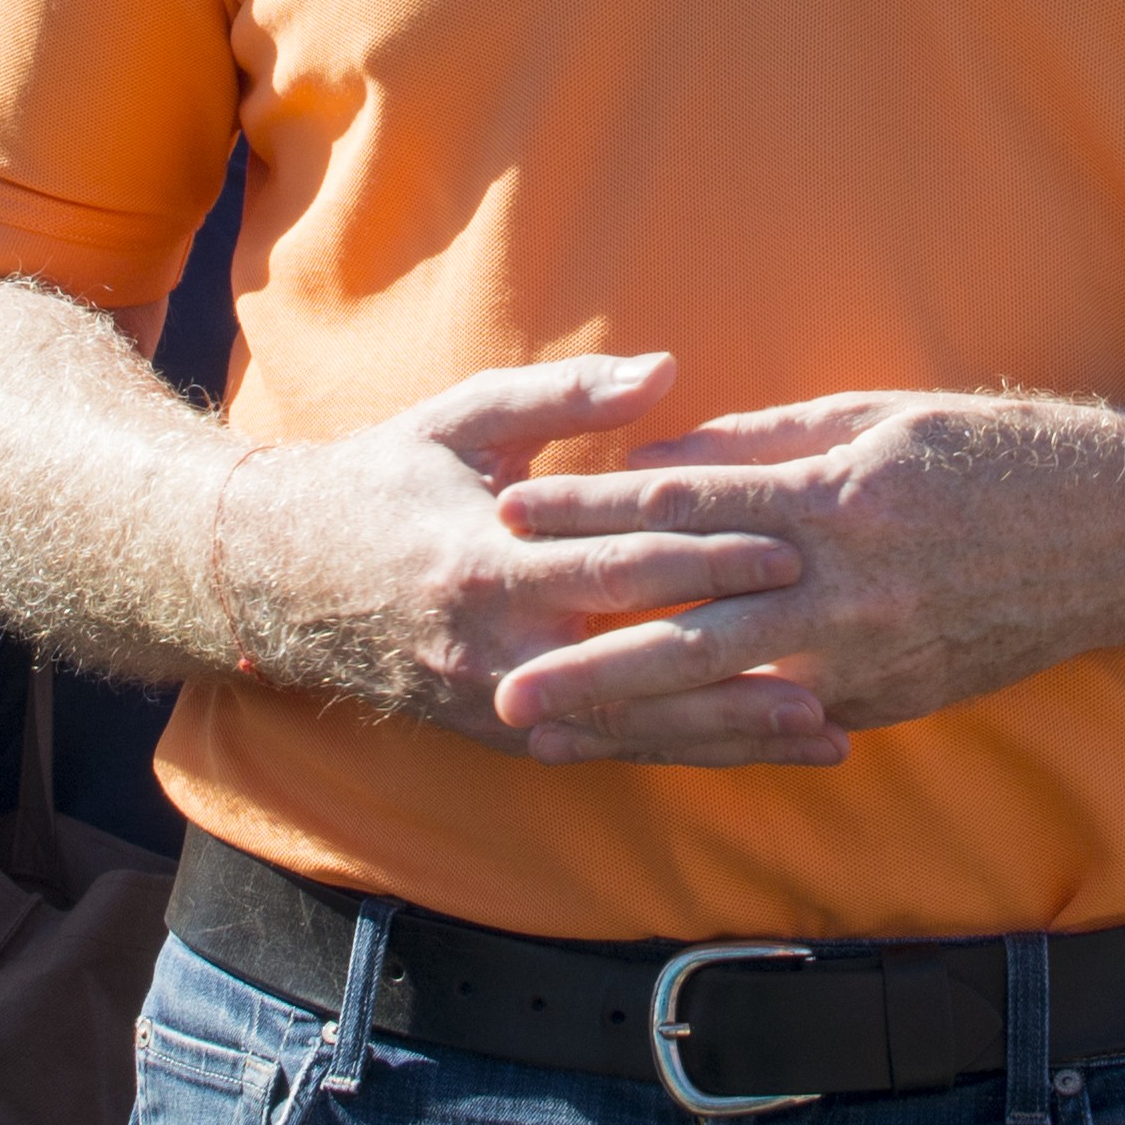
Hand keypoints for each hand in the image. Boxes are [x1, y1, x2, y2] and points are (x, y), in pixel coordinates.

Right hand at [218, 355, 835, 767]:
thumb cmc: (386, 480)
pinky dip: (688, 752)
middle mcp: (497, 649)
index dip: (708, 558)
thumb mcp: (464, 418)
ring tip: (828, 733)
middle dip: (744, 667)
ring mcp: (501, 703)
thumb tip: (666, 371)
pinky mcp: (508, 733)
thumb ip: (566, 396)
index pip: (620, 566)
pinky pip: (612, 748)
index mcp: (489, 563)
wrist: (285, 579)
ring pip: (637, 727)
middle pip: (644, 665)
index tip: (792, 548)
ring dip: (735, 736)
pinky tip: (758, 754)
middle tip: (839, 665)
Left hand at [477, 392, 1124, 759]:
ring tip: (552, 737)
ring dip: (633, 720)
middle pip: (693, 625)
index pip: (688, 505)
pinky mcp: (896, 697)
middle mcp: (850, 584)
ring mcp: (875, 653)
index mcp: (838, 494)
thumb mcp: (876, 416)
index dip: (592, 510)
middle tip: (505, 685)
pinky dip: (716, 737)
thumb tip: (663, 460)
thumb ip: (765, 445)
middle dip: (590, 659)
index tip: (510, 513)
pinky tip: (653, 752)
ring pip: (729, 694)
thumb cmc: (994, 454)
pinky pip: (789, 721)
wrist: (1118, 532)